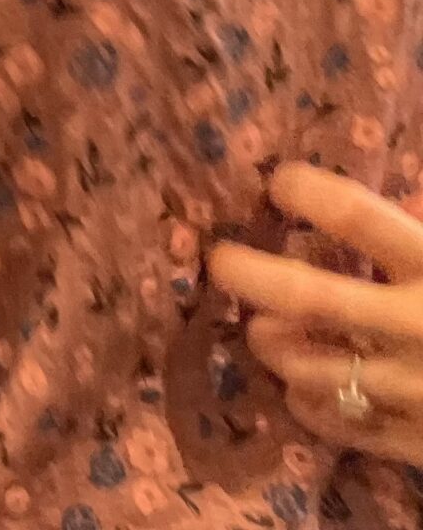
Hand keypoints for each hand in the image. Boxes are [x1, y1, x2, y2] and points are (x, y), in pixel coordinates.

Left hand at [213, 162, 422, 461]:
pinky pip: (335, 423)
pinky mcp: (414, 443)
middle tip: (220, 261)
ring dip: (272, 342)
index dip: (308, 192)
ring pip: (308, 363)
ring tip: (261, 329)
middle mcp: (419, 328)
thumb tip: (407, 201)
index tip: (277, 181)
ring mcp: (412, 390)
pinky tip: (297, 387)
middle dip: (250, 274)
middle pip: (309, 294)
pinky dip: (306, 402)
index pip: (359, 218)